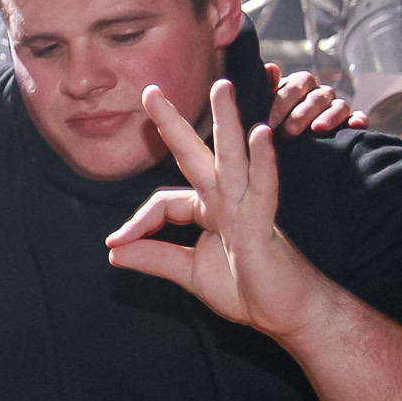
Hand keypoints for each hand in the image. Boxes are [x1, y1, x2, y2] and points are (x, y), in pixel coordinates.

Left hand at [109, 81, 328, 339]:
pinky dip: (263, 162)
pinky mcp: (265, 223)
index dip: (136, 222)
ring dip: (227, 122)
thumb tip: (113, 252)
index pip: (164, 202)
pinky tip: (259, 135)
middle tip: (150, 90)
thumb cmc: (249, 289)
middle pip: (196, 155)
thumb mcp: (189, 273)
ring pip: (233, 158)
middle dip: (173, 123)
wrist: (288, 313)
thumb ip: (154, 257)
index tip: (116, 243)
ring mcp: (248, 208)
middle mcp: (227, 200)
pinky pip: (264, 188)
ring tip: (222, 87)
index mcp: (208, 209)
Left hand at [266, 63, 365, 135]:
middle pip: (317, 97)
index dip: (283, 103)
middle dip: (302, 114)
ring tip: (318, 129)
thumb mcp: (264, 106)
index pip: (297, 85)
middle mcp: (319, 93)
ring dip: (330, 117)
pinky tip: (355, 125)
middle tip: (289, 132)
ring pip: (339, 106)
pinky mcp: (349, 122)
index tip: (270, 122)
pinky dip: (359, 120)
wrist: (282, 142)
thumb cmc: (270, 121)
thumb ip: (267, 87)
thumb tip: (270, 68)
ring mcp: (336, 107)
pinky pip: (358, 118)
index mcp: (299, 85)